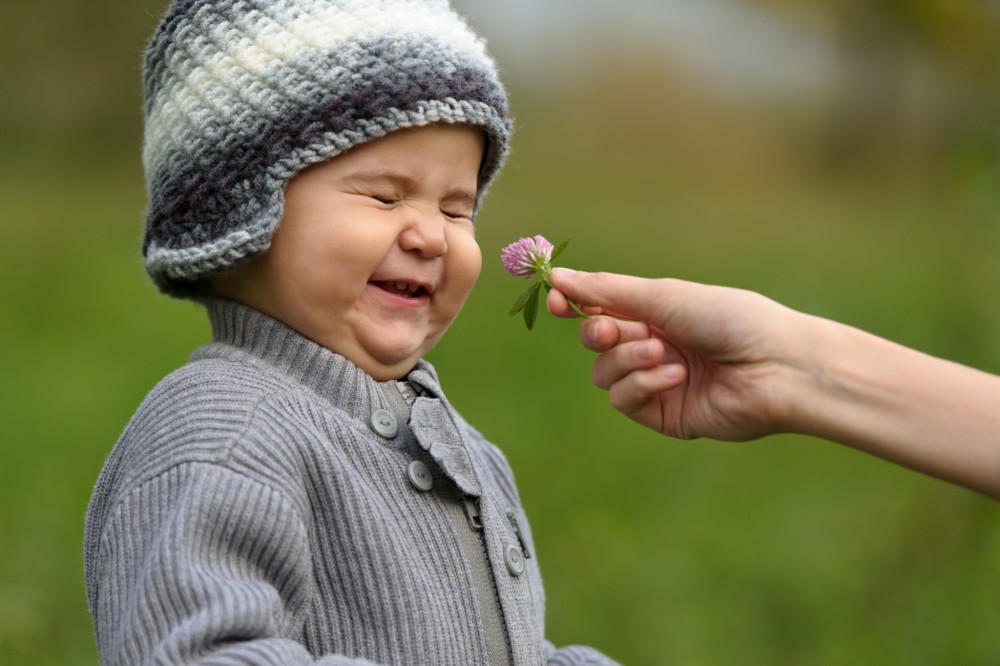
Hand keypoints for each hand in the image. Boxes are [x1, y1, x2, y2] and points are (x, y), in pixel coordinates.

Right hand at [547, 269, 808, 440]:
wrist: (775, 366)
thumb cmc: (729, 319)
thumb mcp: (664, 296)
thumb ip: (607, 291)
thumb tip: (557, 276)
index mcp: (656, 312)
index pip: (599, 308)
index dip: (572, 304)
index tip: (554, 299)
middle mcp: (653, 345)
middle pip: (594, 341)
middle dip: (599, 333)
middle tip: (614, 330)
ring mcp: (656, 381)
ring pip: (603, 374)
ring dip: (626, 361)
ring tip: (664, 354)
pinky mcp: (663, 414)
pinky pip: (623, 401)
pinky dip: (642, 385)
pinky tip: (675, 376)